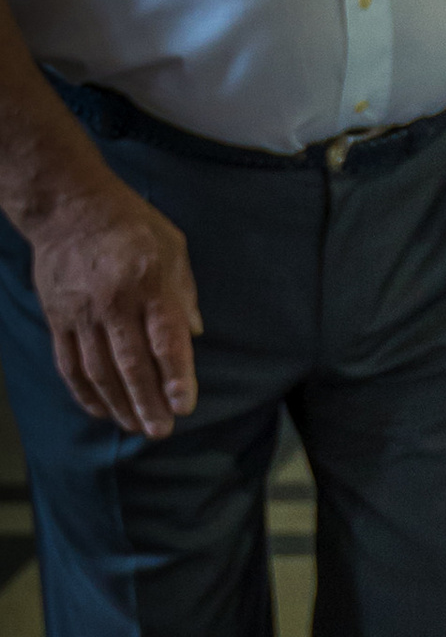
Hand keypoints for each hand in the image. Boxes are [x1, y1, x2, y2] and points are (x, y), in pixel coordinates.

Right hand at [28, 174, 201, 435]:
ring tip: (135, 427)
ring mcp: (82, 312)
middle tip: (160, 431)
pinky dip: (83, 392)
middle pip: (131, 364)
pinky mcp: (58, 317)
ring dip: (118, 404)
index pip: (165, 340)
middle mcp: (114, 302)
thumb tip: (195, 334)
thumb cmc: (131, 225)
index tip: (183, 406)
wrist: (69, 206)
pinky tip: (100, 410)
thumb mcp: (173, 248)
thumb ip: (184, 293)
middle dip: (147, 402)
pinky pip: (69, 363)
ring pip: (99, 371)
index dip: (175, 377)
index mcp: (149, 284)